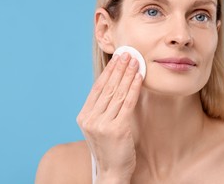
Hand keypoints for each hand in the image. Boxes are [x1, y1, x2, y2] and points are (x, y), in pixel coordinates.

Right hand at [76, 53, 141, 182]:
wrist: (112, 171)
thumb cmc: (109, 147)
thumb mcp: (99, 126)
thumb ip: (102, 108)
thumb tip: (114, 85)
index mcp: (84, 116)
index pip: (97, 88)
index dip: (109, 71)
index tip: (117, 58)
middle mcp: (90, 118)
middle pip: (107, 87)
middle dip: (119, 68)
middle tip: (127, 53)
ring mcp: (102, 124)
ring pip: (117, 93)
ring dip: (127, 74)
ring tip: (135, 60)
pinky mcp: (116, 129)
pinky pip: (127, 103)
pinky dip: (133, 88)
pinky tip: (138, 77)